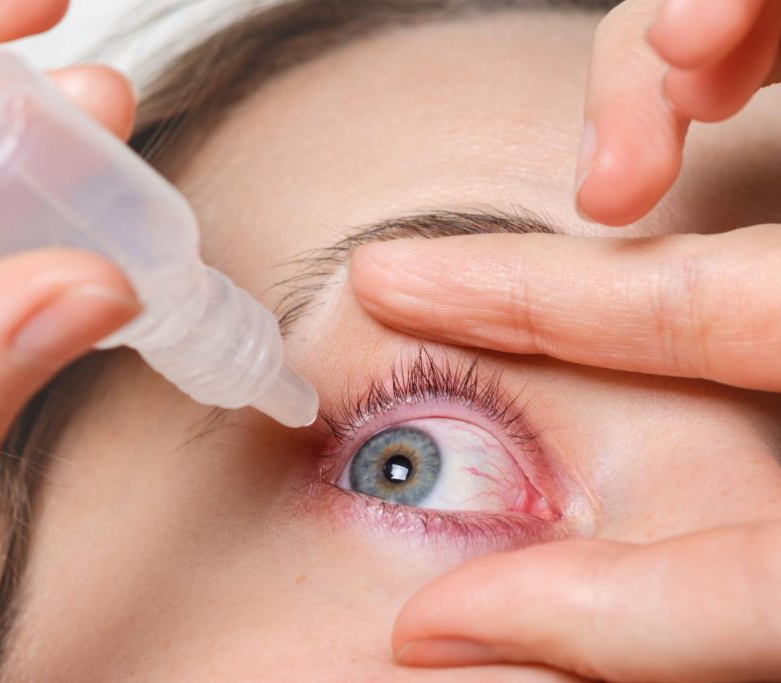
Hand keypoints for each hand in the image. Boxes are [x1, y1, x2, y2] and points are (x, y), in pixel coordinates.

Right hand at [349, 1, 780, 679]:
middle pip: (738, 89)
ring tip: (682, 59)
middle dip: (641, 84)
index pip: (657, 299)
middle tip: (593, 164)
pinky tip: (731, 102)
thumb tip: (438, 626)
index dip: (506, 295)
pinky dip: (774, 68)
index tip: (390, 279)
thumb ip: (641, 611)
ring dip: (709, 41)